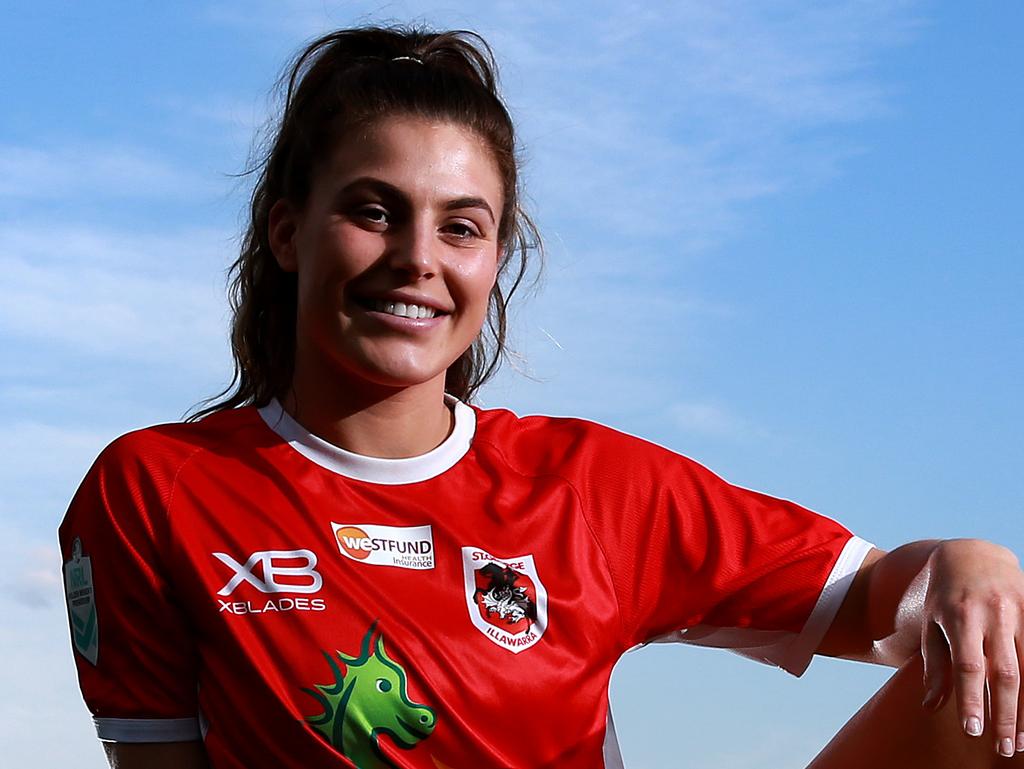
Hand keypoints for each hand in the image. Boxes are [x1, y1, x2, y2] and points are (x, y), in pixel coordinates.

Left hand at [920, 538, 1023, 756]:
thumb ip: (934, 665)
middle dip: (1005, 714)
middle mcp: (993, 613)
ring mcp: (1020, 611)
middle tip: (1004, 747)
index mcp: (961, 615)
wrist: (973, 555)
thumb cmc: (946, 596)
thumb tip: (932, 707)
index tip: (973, 731)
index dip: (972, 700)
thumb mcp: (932, 624)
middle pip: (1004, 672)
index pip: (968, 666)